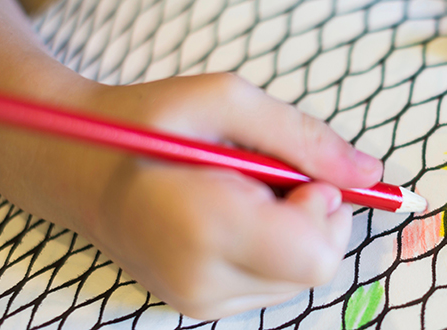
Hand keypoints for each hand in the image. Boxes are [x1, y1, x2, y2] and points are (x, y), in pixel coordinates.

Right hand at [40, 74, 381, 318]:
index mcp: (207, 227)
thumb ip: (304, 138)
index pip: (316, 255)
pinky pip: (272, 283)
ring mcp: (199, 301)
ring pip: (298, 278)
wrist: (78, 167)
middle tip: (269, 177)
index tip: (300, 176)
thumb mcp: (224, 100)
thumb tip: (368, 174)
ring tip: (241, 193)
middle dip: (313, 218)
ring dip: (292, 231)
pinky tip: (232, 216)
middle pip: (315, 268)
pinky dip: (271, 247)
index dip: (325, 211)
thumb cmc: (147, 123)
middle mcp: (204, 280)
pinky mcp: (200, 306)